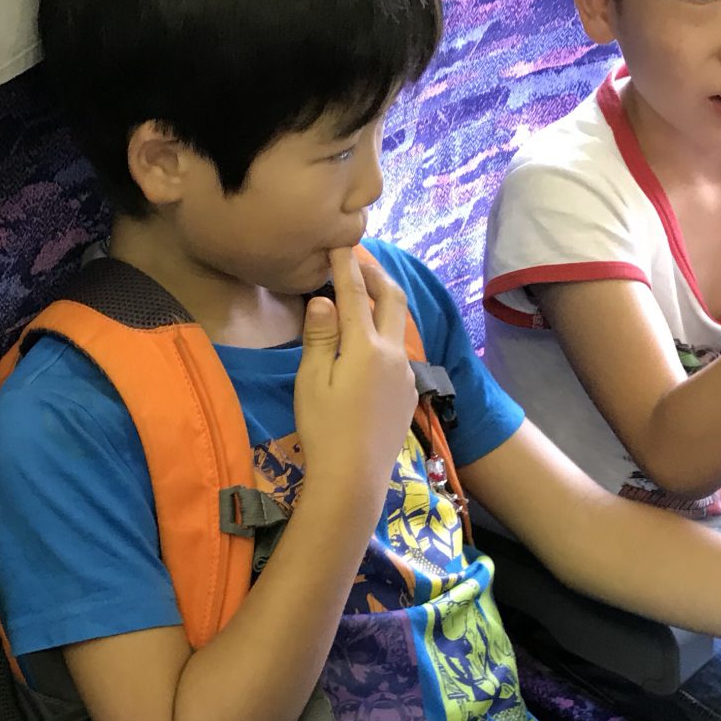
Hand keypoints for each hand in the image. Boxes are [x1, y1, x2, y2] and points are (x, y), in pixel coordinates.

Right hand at [293, 246, 418, 502]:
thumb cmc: (324, 429)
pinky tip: (371, 351)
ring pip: (399, 328)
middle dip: (377, 276)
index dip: (345, 265)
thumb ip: (320, 336)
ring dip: (384, 308)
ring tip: (365, 302)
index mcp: (365, 346)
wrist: (355, 477)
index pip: (354, 294)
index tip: (339, 243)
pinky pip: (400, 355)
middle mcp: (393, 354)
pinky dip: (386, 339)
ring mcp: (405, 374)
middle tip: (360, 262)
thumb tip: (324, 300)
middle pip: (393, 300)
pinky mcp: (409, 394)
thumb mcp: (311, 380)